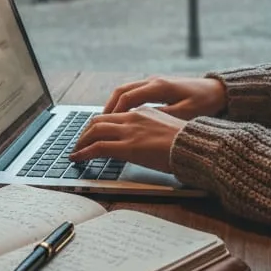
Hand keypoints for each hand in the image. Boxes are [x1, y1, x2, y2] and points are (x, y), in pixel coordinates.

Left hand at [69, 108, 185, 172]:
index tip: (93, 133)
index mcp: (143, 112)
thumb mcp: (166, 129)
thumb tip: (145, 142)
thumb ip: (152, 130)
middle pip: (99, 119)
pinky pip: (98, 147)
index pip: (114, 115)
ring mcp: (129, 131)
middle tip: (79, 142)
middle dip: (85, 131)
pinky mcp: (127, 146)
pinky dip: (84, 152)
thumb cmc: (186, 142)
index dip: (99, 124)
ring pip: (95, 130)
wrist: (194, 146)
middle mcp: (133, 117)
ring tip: (76, 151)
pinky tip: (78, 158)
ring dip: (81, 141)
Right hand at [103, 76, 226, 118]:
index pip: (127, 98)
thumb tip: (139, 123)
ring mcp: (154, 82)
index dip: (114, 113)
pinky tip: (120, 116)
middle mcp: (153, 81)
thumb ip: (161, 117)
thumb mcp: (185, 114)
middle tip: (95, 126)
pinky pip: (133, 92)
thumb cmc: (204, 103)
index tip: (103, 128)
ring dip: (113, 105)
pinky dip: (122, 102)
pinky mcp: (157, 86)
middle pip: (121, 91)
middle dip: (107, 109)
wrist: (217, 91)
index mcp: (159, 87)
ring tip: (103, 122)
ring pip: (125, 90)